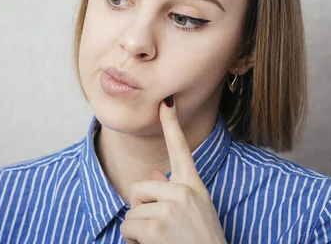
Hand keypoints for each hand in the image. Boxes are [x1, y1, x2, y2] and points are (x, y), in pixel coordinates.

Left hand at [120, 96, 226, 243]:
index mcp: (194, 186)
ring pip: (131, 211)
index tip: (167, 101)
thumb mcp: (193, 213)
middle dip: (140, 210)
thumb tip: (152, 176)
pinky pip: (128, 227)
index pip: (181, 149)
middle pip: (139, 187)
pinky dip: (132, 242)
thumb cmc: (202, 242)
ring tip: (160, 242)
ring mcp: (171, 208)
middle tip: (160, 229)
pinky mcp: (158, 227)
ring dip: (137, 231)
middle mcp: (184, 192)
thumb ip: (171, 194)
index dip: (172, 123)